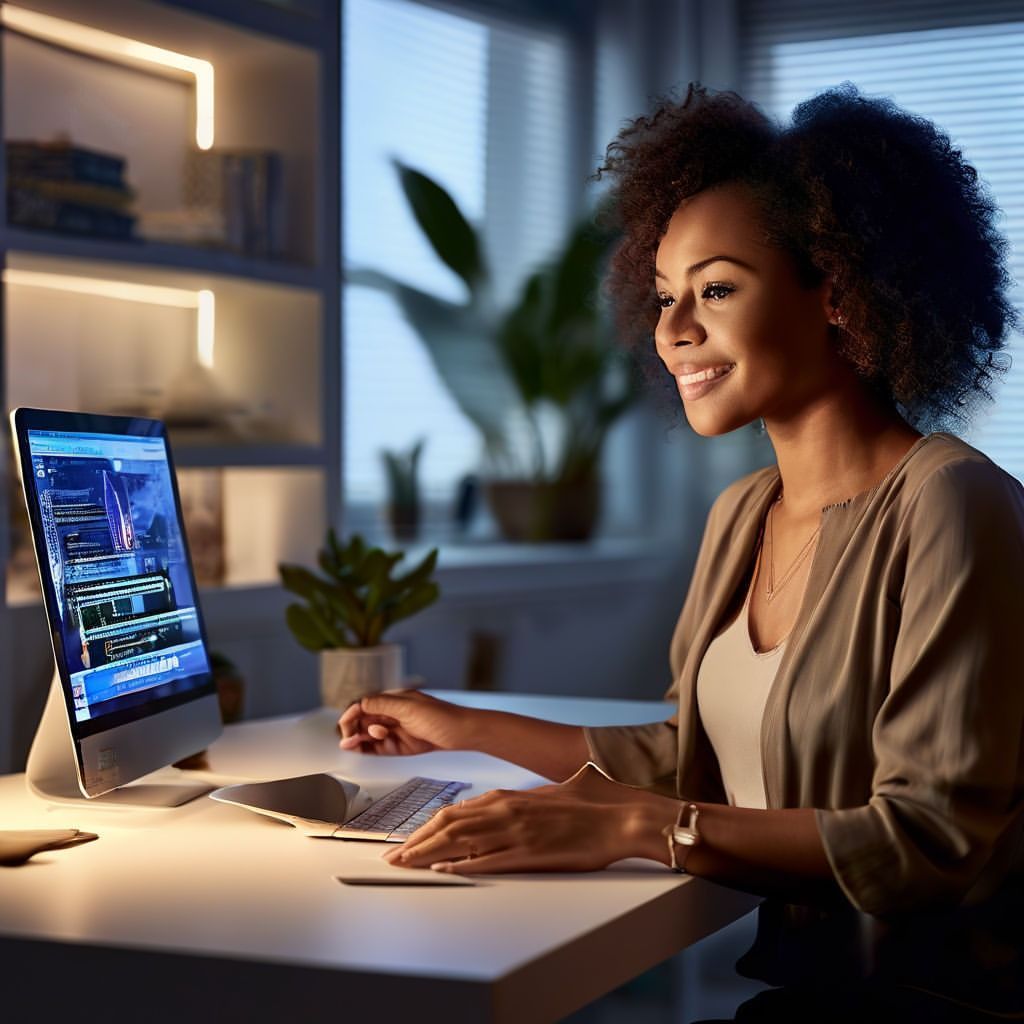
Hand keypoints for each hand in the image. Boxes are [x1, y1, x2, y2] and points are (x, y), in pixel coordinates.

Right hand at [338, 689, 470, 754]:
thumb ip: (383, 706)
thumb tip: (360, 703)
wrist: (464, 734)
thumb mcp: (409, 708)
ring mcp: (397, 731)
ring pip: (370, 736)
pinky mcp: (402, 746)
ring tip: (354, 745)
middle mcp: (393, 714)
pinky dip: (370, 750)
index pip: (365, 705)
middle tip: (348, 740)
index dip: (352, 715)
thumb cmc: (442, 717)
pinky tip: (363, 750)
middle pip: (364, 722)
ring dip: (360, 740)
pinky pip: (380, 748)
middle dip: (353, 730)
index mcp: (394, 700)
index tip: (344, 726)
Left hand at [383, 765, 671, 873]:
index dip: (425, 828)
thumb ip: (519, 801)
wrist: (619, 815)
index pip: (454, 812)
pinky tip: (443, 872)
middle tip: (392, 857)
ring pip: (458, 843)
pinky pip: (486, 862)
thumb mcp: (547, 795)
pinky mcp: (529, 855)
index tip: (406, 840)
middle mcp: (505, 812)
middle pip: (446, 827)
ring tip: (404, 866)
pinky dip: (460, 867)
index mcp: (508, 797)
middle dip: (414, 843)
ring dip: (426, 855)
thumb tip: (499, 805)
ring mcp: (515, 833)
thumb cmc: (588, 804)